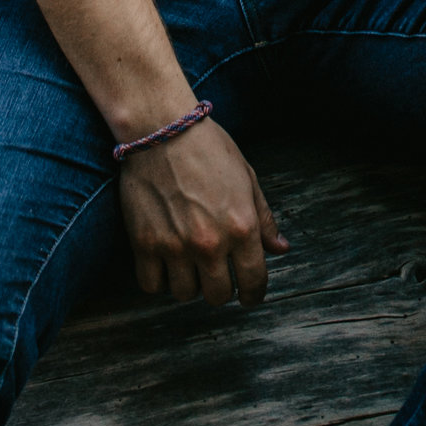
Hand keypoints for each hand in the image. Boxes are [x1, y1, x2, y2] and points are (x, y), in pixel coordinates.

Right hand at [118, 116, 286, 307]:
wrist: (162, 130)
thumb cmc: (209, 149)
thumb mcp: (247, 178)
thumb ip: (264, 219)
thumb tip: (280, 250)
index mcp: (241, 227)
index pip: (254, 282)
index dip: (254, 294)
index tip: (249, 295)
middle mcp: (210, 243)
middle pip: (218, 296)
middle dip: (221, 288)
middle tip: (216, 273)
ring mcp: (175, 246)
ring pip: (185, 294)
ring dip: (189, 283)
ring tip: (189, 263)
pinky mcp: (144, 244)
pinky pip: (152, 285)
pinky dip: (158, 280)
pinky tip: (164, 263)